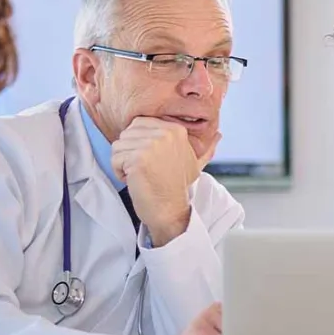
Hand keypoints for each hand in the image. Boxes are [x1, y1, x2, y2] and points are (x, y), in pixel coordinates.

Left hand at [111, 118, 219, 243]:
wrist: (171, 210)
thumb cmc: (177, 187)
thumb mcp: (194, 163)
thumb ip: (204, 148)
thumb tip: (219, 135)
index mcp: (176, 129)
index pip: (138, 123)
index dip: (138, 143)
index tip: (151, 161)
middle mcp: (165, 133)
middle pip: (127, 134)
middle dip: (129, 153)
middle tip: (146, 170)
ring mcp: (151, 145)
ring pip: (118, 146)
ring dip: (123, 164)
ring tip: (140, 176)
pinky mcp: (138, 159)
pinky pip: (115, 158)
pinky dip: (119, 173)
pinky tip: (135, 181)